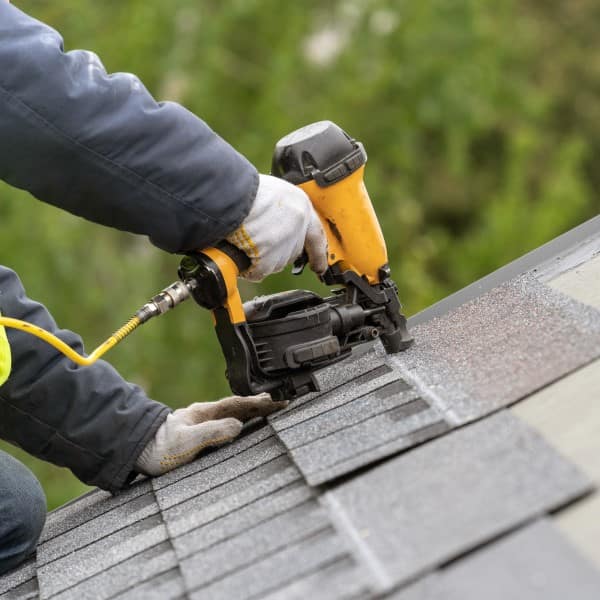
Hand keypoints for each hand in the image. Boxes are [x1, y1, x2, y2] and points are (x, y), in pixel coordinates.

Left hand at [134, 393, 282, 475]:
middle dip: (260, 405)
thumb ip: (212, 433)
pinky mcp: (198, 435)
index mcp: (205, 413)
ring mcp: (201, 423)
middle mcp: (205, 415)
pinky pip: (225, 424)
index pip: (239, 404)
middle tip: (281, 403)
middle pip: (239, 407)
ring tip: (269, 411)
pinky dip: (240, 421)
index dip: (260, 404)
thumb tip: (238, 426)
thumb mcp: (187, 441)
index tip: (278, 402)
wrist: (135, 451)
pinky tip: (243, 426)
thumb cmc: (158, 449)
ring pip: (233, 414)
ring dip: (251, 412)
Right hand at [226, 174, 327, 281]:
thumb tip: (275, 220)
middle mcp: (298, 227)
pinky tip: (240, 252)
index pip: (316, 236)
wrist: (230, 195)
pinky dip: (249, 267)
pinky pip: (260, 271)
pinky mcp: (269, 259)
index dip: (318, 253)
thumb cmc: (245, 189)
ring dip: (261, 258)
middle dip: (278, 251)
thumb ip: (281, 209)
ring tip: (244, 240)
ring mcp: (285, 245)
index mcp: (301, 207)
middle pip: (293, 251)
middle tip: (260, 244)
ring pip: (276, 262)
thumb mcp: (273, 192)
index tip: (320, 266)